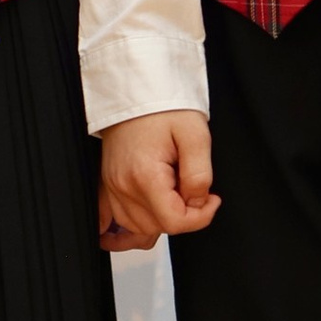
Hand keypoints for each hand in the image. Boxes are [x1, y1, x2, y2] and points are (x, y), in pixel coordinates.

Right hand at [98, 110, 218, 250]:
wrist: (136, 90)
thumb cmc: (163, 108)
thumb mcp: (195, 135)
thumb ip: (199, 175)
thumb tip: (198, 201)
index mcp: (145, 175)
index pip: (173, 221)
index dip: (200, 217)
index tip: (212, 200)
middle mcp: (123, 186)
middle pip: (157, 227)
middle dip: (183, 216)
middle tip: (195, 191)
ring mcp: (112, 187)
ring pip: (139, 229)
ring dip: (161, 221)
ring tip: (175, 195)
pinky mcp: (108, 185)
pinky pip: (113, 223)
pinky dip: (128, 230)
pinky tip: (141, 226)